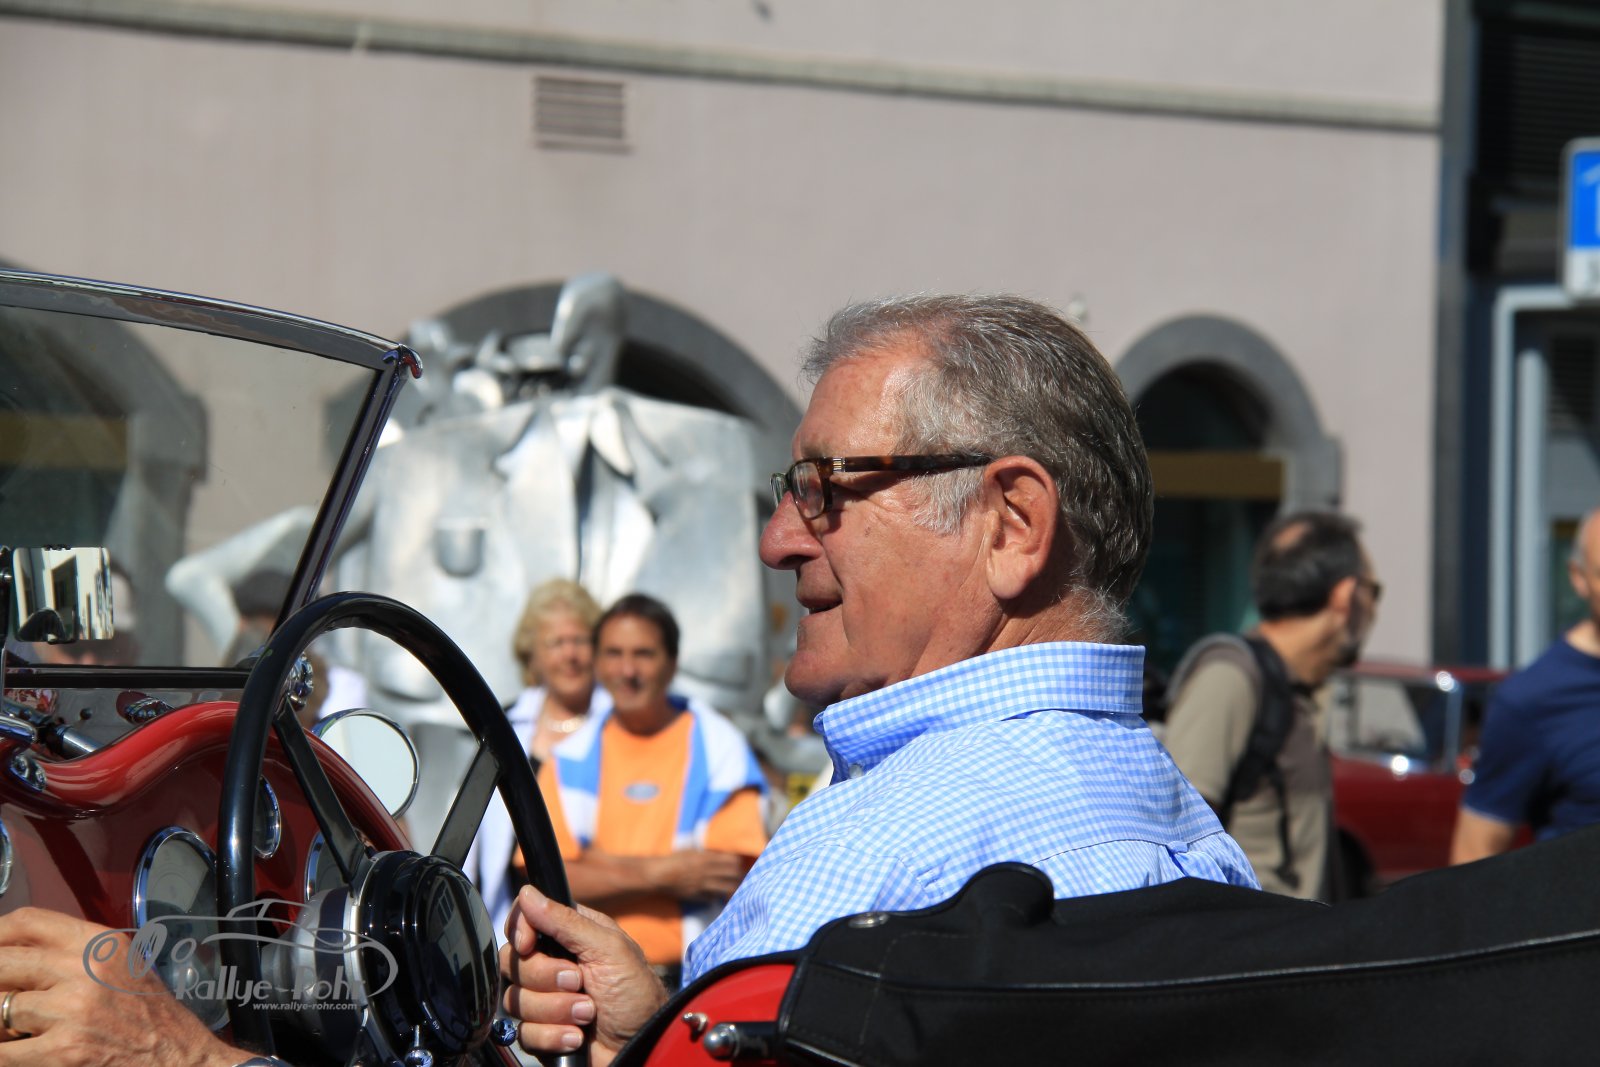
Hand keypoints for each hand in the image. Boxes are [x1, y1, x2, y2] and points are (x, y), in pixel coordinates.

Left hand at [0, 908, 242, 1066]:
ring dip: (0, 1023)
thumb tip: (10, 954)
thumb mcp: (119, 964)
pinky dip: (5, 1053)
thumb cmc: (147, 1015)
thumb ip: (71, 953)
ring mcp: (73, 1010)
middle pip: (2, 961)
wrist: (179, 1058)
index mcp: (98, 942)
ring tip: (13, 1029)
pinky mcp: (64, 1051)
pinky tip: (19, 1051)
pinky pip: (4, 1052)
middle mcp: (85, 968)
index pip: (28, 921)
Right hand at [501, 885, 668, 1066]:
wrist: (641, 1047)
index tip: (529, 945)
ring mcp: (544, 998)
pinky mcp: (541, 1030)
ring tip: (587, 1013)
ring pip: (515, 999)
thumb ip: (566, 921)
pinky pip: (522, 1032)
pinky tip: (576, 1036)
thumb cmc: (636, 994)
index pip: (524, 920)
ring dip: (556, 1009)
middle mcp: (552, 963)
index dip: (520, 931)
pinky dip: (552, 1035)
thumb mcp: (609, 950)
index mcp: (569, 934)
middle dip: (547, 978)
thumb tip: (528, 893)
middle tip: (580, 982)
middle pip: (513, 961)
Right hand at [646, 849, 750, 900]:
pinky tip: (721, 897)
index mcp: (706, 857)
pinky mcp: (696, 895)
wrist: (658, 875)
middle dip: (740, 876)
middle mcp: (706, 871)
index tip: (740, 865)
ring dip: (733, 889)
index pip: (731, 860)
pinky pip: (712, 898)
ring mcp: (702, 884)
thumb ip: (705, 852)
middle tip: (744, 878)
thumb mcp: (690, 850)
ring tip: (738, 890)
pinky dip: (717, 898)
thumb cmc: (673, 860)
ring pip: (725, 888)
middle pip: (732, 874)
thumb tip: (718, 852)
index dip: (738, 863)